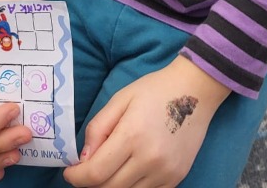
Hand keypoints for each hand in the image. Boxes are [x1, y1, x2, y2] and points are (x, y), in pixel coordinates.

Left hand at [63, 56, 229, 187]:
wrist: (196, 89)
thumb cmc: (155, 90)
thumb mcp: (121, 98)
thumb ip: (98, 128)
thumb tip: (84, 159)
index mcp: (132, 135)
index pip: (95, 174)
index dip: (76, 177)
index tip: (70, 172)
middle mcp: (149, 159)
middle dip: (92, 182)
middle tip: (89, 169)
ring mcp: (165, 172)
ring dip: (112, 185)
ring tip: (111, 167)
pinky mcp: (176, 179)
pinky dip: (132, 186)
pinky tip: (132, 169)